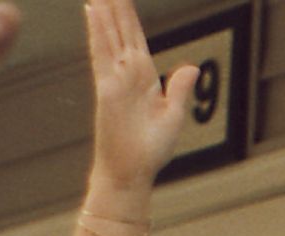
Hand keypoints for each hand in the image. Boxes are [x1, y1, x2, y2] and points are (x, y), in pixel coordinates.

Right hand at [83, 0, 197, 201]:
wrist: (132, 171)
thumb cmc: (151, 150)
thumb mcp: (173, 117)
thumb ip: (179, 90)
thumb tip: (191, 67)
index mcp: (146, 79)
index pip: (136, 40)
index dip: (130, 18)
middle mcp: (129, 74)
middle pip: (121, 31)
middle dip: (116, 6)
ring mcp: (116, 78)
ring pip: (109, 35)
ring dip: (105, 11)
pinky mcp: (107, 87)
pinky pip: (102, 53)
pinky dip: (98, 31)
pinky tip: (93, 10)